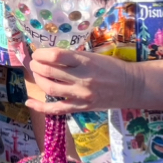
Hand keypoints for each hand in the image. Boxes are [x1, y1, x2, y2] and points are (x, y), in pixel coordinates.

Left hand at [23, 47, 139, 113]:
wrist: (132, 87)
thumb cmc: (112, 67)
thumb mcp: (93, 56)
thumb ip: (72, 57)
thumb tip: (49, 55)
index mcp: (85, 62)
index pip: (55, 56)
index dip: (41, 53)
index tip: (37, 53)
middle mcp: (81, 79)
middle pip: (49, 71)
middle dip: (36, 65)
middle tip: (33, 62)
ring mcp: (80, 96)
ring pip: (49, 88)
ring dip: (37, 79)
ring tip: (36, 74)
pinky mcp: (81, 108)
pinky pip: (57, 109)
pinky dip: (41, 106)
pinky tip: (30, 102)